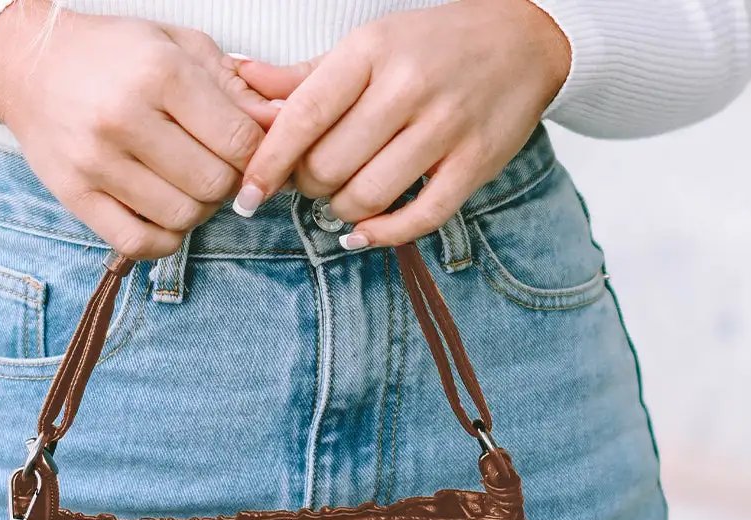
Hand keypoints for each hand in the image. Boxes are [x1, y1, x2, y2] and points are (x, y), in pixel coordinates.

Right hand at [0, 1, 282, 257]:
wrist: (29, 66)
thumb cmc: (113, 55)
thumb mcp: (177, 47)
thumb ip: (233, 86)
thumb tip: (281, 124)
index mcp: (159, 72)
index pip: (239, 141)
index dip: (256, 156)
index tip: (248, 153)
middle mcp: (126, 117)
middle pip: (214, 185)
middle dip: (227, 183)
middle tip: (214, 167)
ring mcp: (97, 161)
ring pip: (183, 217)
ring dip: (197, 211)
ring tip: (186, 186)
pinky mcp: (77, 196)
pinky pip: (141, 243)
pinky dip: (164, 238)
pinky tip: (163, 214)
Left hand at [230, 0, 570, 246]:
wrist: (521, 41)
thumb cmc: (431, 47)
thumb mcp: (366, 46)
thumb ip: (304, 77)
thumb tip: (241, 82)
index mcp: (370, 53)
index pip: (303, 117)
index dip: (267, 164)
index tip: (246, 195)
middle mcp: (407, 88)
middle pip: (328, 167)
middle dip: (307, 187)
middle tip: (311, 182)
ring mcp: (445, 127)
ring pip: (366, 197)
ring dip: (341, 211)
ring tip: (342, 198)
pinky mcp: (474, 164)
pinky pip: (417, 219)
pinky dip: (382, 235)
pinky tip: (364, 233)